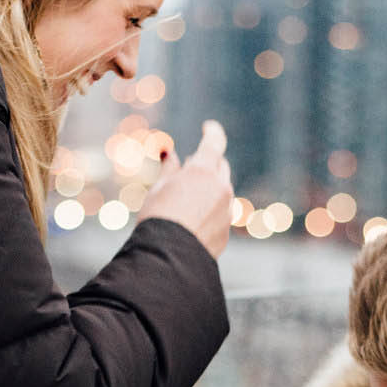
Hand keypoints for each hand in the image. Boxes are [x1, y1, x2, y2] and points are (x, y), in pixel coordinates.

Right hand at [138, 120, 234, 257]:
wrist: (168, 259)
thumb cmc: (159, 219)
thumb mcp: (159, 188)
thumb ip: (169, 169)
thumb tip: (170, 153)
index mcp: (203, 171)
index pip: (214, 142)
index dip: (212, 131)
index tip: (209, 127)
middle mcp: (221, 187)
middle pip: (220, 166)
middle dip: (209, 163)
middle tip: (191, 165)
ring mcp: (227, 210)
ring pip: (222, 190)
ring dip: (210, 187)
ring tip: (189, 195)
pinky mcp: (226, 231)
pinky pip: (222, 212)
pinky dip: (211, 209)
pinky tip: (194, 218)